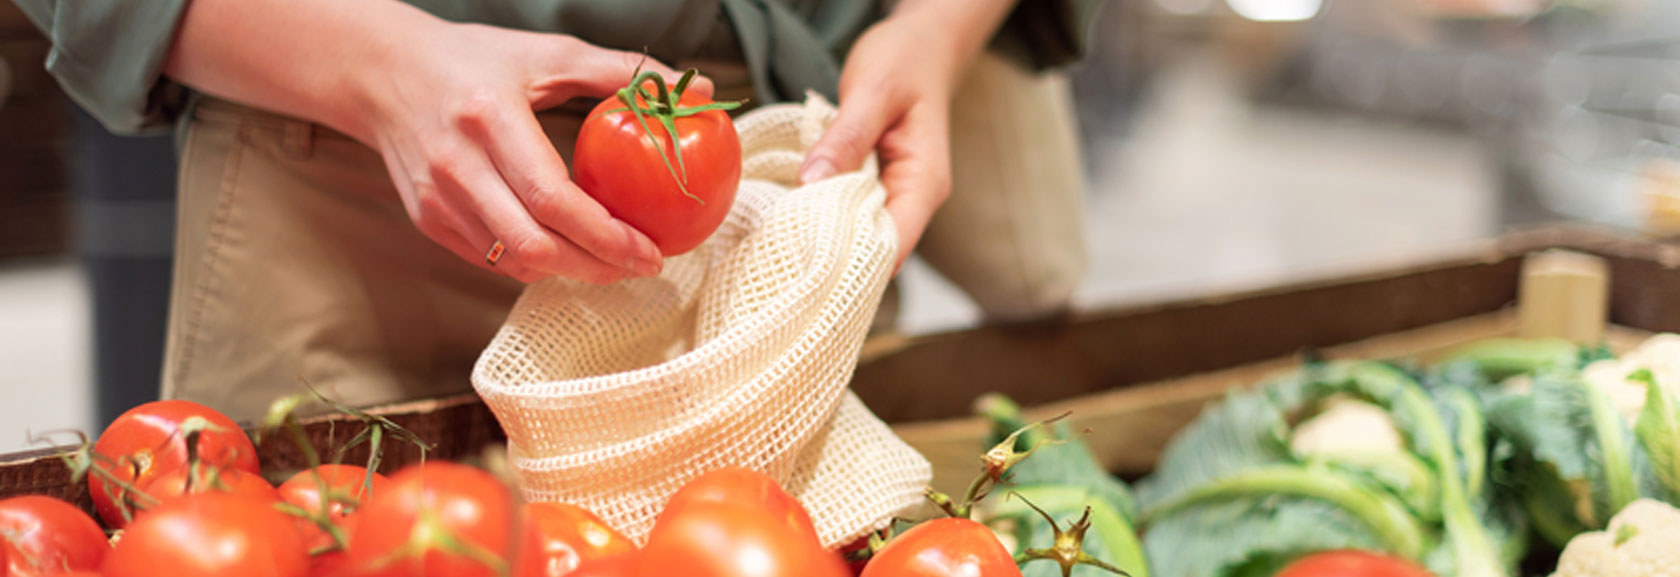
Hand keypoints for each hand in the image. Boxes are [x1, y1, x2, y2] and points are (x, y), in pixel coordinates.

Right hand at [360, 24, 712, 283]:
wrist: (382, 72)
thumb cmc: (472, 59)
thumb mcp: (546, 53)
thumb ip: (621, 72)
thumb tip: (698, 90)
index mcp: (488, 119)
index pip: (553, 199)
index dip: (606, 236)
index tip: (651, 247)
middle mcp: (457, 166)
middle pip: (536, 245)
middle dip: (597, 266)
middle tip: (642, 263)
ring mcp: (436, 199)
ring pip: (514, 261)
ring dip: (570, 271)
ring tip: (612, 261)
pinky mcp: (428, 220)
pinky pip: (492, 260)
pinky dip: (535, 264)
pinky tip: (567, 252)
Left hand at [798, 0, 1015, 269]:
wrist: (923, 44)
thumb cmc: (905, 60)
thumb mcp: (873, 91)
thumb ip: (846, 137)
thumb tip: (812, 182)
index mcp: (924, 182)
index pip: (894, 244)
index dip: (853, 265)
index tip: (808, 271)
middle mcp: (916, 198)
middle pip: (877, 250)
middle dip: (833, 260)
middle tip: (781, 265)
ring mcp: (898, 195)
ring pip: (862, 235)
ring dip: (826, 242)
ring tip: (780, 248)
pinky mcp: (878, 186)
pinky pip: (852, 213)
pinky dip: (825, 218)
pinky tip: (792, 220)